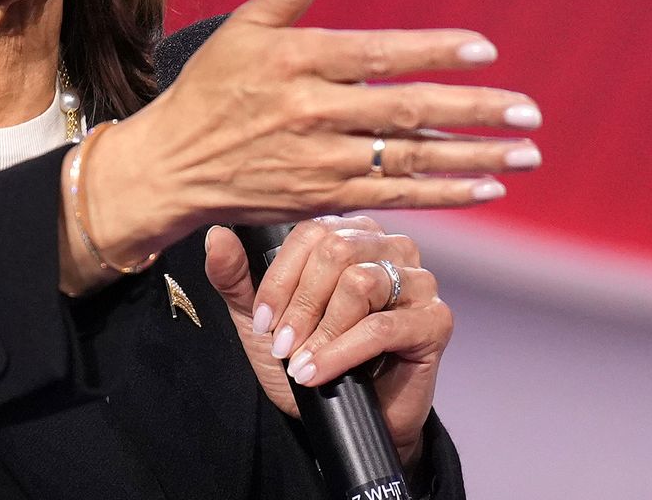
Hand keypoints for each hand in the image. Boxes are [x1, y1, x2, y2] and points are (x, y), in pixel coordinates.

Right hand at [81, 0, 542, 262]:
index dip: (434, 52)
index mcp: (297, 62)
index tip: (486, 50)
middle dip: (474, 111)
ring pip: (410, 159)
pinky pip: (394, 197)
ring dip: (474, 157)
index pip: (377, 54)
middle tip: (529, 111)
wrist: (171, 168)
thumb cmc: (209, 91)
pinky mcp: (322, 200)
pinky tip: (486, 185)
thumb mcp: (241, 29)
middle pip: (405, 112)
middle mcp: (312, 113)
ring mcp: (320, 162)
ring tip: (526, 151)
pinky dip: (443, 194)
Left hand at [202, 218, 449, 470]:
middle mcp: (392, 247)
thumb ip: (237, 279)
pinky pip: (382, 327)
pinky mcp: (436, 321)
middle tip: (280, 345)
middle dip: (300, 304)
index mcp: (353, 233)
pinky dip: (341, 352)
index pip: (312, 232)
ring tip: (300, 362)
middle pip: (337, 251)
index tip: (259, 320)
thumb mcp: (262, 320)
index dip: (280, 277)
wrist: (346, 419)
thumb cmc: (307, 358)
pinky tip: (317, 373)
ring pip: (360, 283)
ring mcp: (419, 281)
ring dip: (321, 330)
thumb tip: (215, 235)